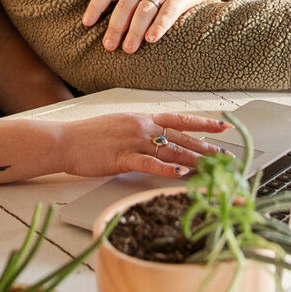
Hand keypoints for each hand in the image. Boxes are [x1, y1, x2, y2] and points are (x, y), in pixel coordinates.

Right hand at [52, 110, 230, 179]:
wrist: (65, 140)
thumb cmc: (89, 136)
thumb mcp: (119, 126)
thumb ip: (140, 131)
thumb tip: (158, 138)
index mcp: (141, 118)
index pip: (179, 118)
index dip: (202, 122)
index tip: (223, 125)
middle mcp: (141, 127)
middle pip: (181, 136)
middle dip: (206, 146)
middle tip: (225, 155)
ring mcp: (132, 142)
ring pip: (170, 150)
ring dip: (194, 159)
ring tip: (212, 167)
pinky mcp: (122, 158)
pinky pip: (149, 163)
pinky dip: (166, 168)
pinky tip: (180, 173)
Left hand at [83, 0, 212, 53]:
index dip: (96, 6)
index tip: (86, 23)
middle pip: (126, 4)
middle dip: (116, 26)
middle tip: (109, 46)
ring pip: (145, 10)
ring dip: (135, 30)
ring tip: (128, 49)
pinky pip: (169, 12)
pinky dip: (159, 25)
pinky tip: (151, 39)